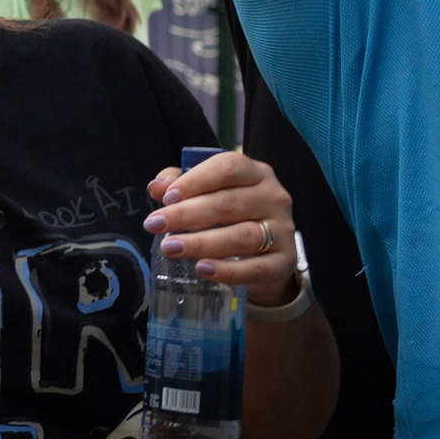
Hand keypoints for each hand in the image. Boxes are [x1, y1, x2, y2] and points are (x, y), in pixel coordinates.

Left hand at [143, 151, 301, 305]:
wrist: (263, 255)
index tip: (166, 198)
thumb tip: (156, 187)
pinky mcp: (285, 261)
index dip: (195, 181)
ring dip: (201, 242)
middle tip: (154, 225)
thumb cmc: (229, 216)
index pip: (228, 168)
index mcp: (255, 173)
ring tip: (170, 247)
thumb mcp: (206, 193)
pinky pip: (256, 268)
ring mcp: (283, 230)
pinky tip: (202, 268)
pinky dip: (228, 270)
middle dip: (186, 214)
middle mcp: (274, 198)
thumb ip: (180, 185)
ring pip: (241, 236)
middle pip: (228, 203)